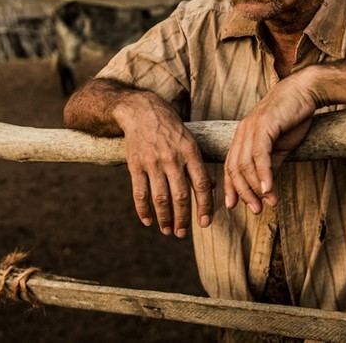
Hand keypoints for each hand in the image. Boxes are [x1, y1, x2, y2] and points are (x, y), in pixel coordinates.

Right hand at [114, 92, 213, 237]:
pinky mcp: (135, 165)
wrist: (142, 111)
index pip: (201, 185)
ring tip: (167, 230)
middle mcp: (172, 158)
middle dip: (183, 219)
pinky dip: (143, 210)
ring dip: (165, 219)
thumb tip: (210, 188)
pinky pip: (139, 193)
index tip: (204, 223)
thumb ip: (198, 164)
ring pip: (160, 199)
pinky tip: (148, 221)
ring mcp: (152, 162)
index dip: (204, 207)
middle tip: (182, 233)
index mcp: (190, 152)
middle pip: (180, 196)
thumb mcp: (190, 140)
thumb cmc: (170, 128)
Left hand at [224, 70, 316, 213]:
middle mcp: (242, 132)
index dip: (230, 187)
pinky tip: (268, 188)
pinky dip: (263, 174)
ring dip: (256, 188)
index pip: (230, 166)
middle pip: (235, 168)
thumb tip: (264, 187)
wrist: (305, 91)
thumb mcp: (279, 146)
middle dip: (244, 193)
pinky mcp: (265, 125)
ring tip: (268, 203)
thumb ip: (269, 164)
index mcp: (242, 136)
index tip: (233, 206)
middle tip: (256, 210)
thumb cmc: (292, 117)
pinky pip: (260, 154)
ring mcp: (252, 128)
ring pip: (246, 164)